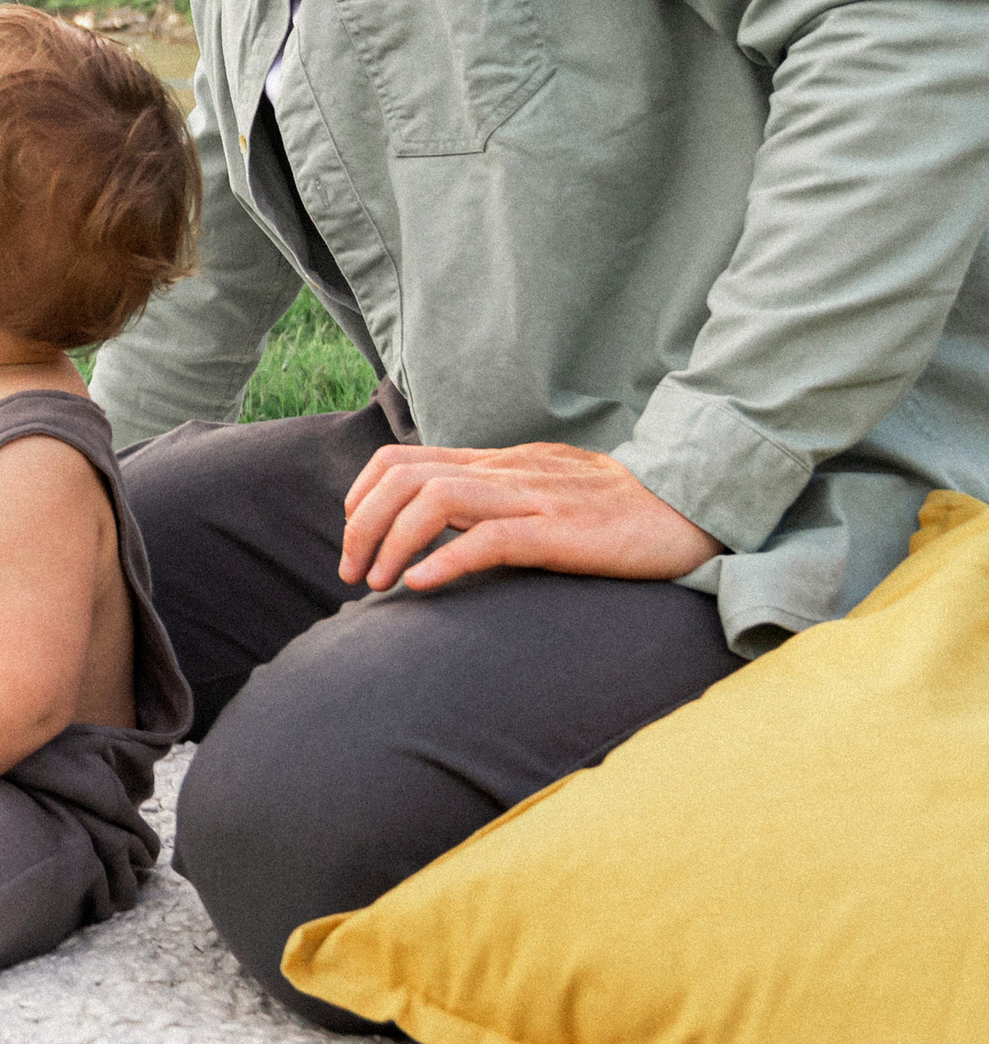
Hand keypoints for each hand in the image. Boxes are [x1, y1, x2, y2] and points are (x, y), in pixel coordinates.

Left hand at [339, 441, 719, 594]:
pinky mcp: (563, 531)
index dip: (362, 494)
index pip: (401, 459)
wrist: (691, 504)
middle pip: (403, 478)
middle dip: (362, 524)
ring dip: (392, 541)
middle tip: (352, 572)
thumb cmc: (615, 507)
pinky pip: (491, 537)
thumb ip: (493, 494)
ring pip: (435, 498)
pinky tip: (422, 584)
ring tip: (378, 582)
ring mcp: (532, 498)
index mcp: (496, 462)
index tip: (353, 534)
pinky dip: (446, 559)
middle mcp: (504, 472)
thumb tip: (438, 520)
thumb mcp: (540, 487)